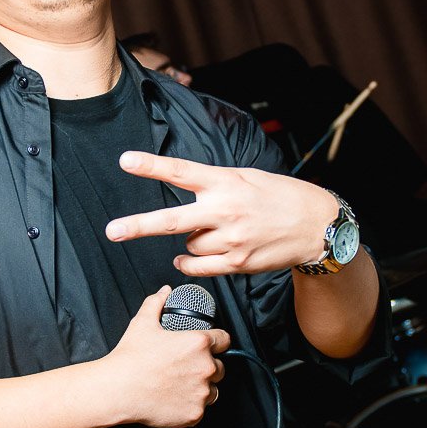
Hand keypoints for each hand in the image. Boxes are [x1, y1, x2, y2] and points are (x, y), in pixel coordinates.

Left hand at [105, 151, 336, 275]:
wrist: (315, 224)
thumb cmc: (277, 196)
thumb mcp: (245, 177)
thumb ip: (212, 184)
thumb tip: (181, 200)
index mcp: (225, 182)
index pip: (181, 172)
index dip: (151, 166)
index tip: (125, 161)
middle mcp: (225, 210)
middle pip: (170, 220)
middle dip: (138, 226)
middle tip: (112, 231)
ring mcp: (231, 240)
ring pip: (188, 244)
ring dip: (193, 239)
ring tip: (220, 230)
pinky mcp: (237, 263)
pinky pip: (197, 266)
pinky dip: (188, 262)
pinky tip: (188, 257)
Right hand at [106, 287, 229, 427]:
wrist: (118, 390)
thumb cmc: (130, 358)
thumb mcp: (142, 322)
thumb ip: (156, 303)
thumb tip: (164, 292)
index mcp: (198, 343)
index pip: (224, 340)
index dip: (217, 341)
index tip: (210, 346)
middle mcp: (205, 367)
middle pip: (220, 366)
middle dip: (207, 366)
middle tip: (186, 368)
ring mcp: (202, 392)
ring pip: (213, 390)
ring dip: (203, 387)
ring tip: (181, 385)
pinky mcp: (195, 413)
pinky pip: (201, 409)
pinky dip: (192, 406)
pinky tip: (176, 400)